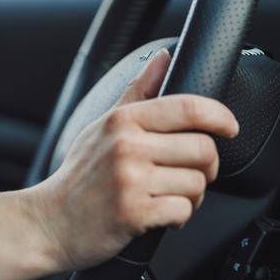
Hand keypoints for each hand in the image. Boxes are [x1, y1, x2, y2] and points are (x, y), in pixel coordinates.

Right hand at [24, 48, 240, 272]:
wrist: (49, 223)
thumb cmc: (80, 177)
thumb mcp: (102, 127)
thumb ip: (138, 92)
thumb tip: (164, 56)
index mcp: (121, 121)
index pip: (188, 108)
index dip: (220, 116)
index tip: (229, 127)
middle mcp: (126, 147)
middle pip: (203, 149)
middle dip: (207, 167)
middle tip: (190, 174)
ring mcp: (130, 181)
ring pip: (197, 184)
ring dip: (192, 196)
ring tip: (167, 196)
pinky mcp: (134, 214)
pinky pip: (183, 211)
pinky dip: (178, 217)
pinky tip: (159, 215)